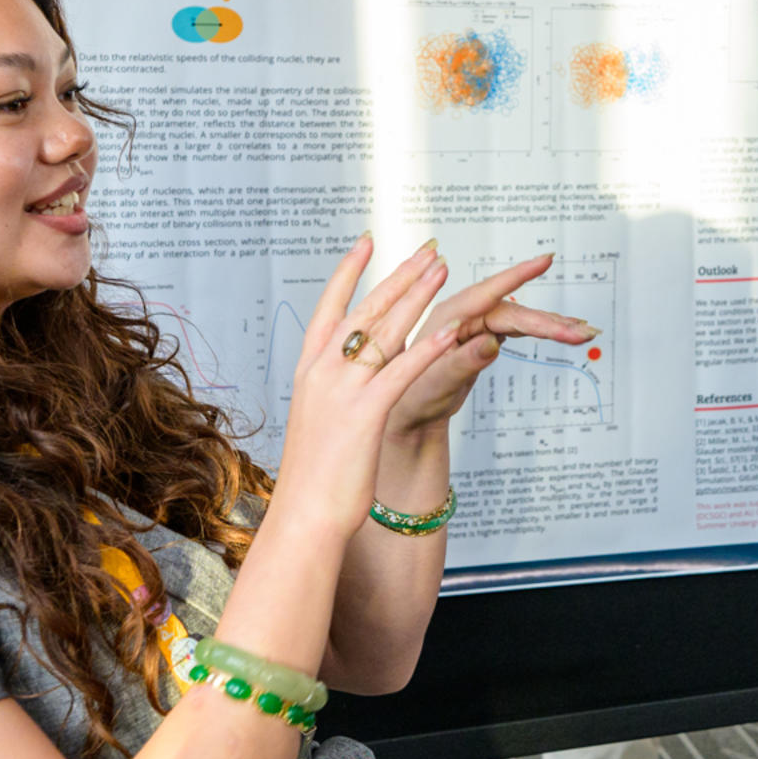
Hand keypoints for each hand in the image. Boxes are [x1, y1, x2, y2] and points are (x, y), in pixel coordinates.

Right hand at [268, 237, 465, 540]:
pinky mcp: (366, 412)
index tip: (367, 242)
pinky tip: (453, 329)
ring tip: (443, 269)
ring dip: (418, 296)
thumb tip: (342, 381)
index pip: (329, 307)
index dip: (349, 272)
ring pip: (386, 331)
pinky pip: (403, 371)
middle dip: (400, 276)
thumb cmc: (314, 477)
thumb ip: (331, 393)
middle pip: (366, 310)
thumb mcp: (318, 421)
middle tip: (428, 249)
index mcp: (309, 370)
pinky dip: (429, 348)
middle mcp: (322, 371)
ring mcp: (342, 389)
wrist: (304, 516)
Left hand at [383, 251, 599, 437]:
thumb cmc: (411, 397)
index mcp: (449, 317)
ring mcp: (475, 325)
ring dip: (551, 326)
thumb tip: (492, 343)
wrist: (407, 414)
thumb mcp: (436, 383)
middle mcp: (463, 316)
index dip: (519, 275)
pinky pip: (517, 329)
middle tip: (582, 331)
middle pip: (514, 312)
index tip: (545, 260)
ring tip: (582, 333)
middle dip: (550, 321)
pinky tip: (561, 333)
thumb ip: (463, 362)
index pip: (490, 292)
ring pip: (520, 320)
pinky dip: (541, 332)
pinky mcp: (483, 337)